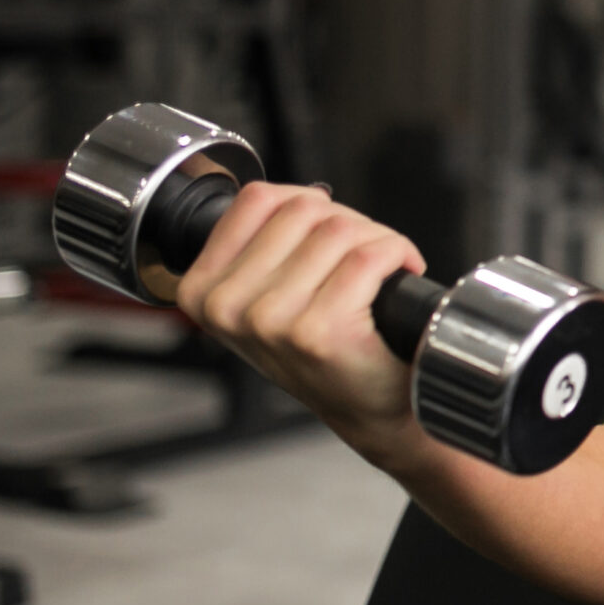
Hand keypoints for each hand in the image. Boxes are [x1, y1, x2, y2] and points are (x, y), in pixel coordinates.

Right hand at [172, 180, 428, 459]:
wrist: (369, 408)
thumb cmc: (325, 350)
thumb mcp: (266, 295)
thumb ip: (264, 242)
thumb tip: (300, 196)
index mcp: (202, 290)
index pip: (258, 199)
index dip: (309, 204)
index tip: (327, 236)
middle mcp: (228, 306)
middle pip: (305, 208)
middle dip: (349, 223)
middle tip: (363, 259)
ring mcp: (271, 319)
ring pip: (340, 228)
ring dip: (377, 240)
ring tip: (379, 274)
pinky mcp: (319, 330)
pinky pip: (371, 256)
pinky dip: (399, 255)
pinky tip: (400, 276)